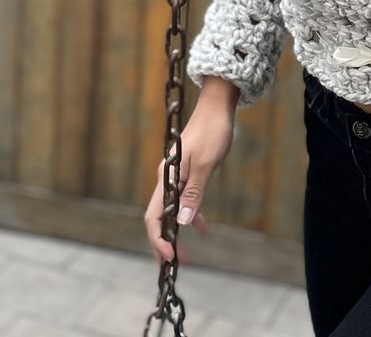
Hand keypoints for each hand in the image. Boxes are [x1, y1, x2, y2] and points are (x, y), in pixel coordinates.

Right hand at [144, 103, 233, 263]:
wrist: (217, 106)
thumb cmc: (213, 131)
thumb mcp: (207, 164)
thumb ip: (194, 193)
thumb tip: (181, 222)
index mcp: (167, 176)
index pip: (153, 216)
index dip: (159, 240)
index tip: (171, 257)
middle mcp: (167, 177)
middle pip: (158, 217)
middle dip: (164, 243)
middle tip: (176, 265)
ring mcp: (176, 175)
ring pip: (171, 210)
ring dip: (176, 232)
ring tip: (187, 255)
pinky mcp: (187, 172)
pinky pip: (183, 199)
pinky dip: (190, 214)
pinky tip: (202, 227)